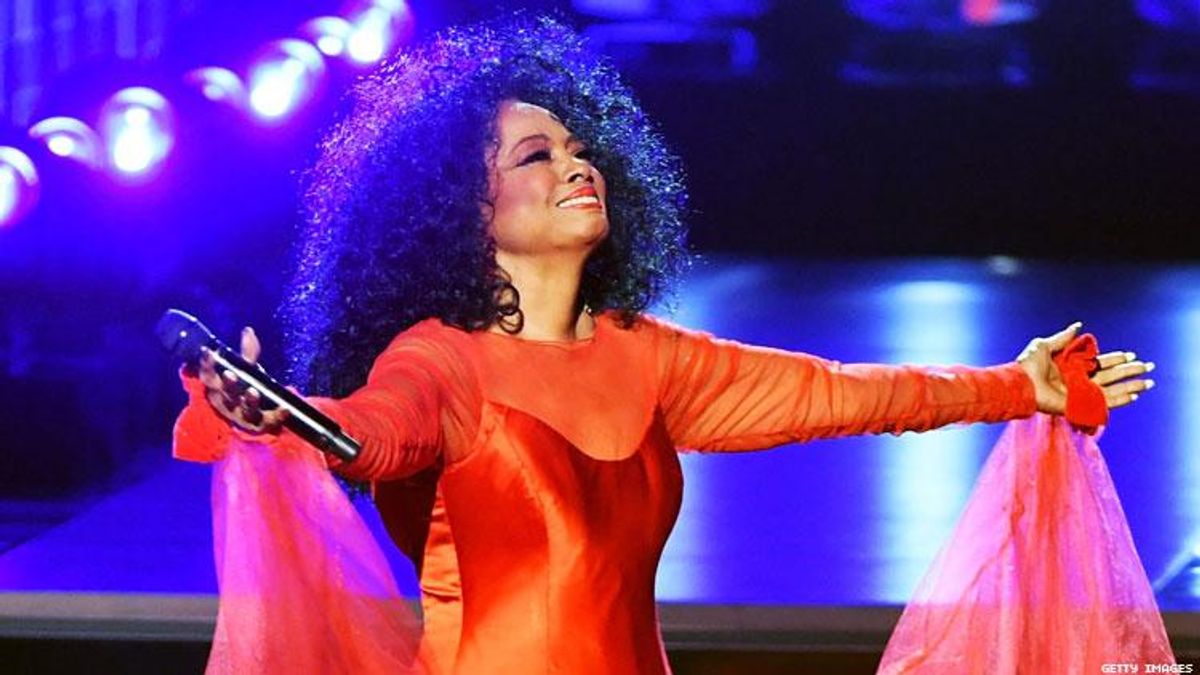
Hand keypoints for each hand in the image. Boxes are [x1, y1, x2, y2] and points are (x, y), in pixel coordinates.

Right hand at [197, 326, 289, 432]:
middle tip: (230, 374)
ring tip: (253, 392)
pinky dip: (276, 416)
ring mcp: (242, 416)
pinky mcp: (258, 426)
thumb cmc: (244, 388)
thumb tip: (248, 330)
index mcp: (218, 389)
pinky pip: (267, 422)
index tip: (208, 353)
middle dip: (227, 385)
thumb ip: (247, 352)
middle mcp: (227, 404)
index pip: (208, 377)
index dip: (206, 366)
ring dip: (248, 401)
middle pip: (225, 395)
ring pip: (244, 410)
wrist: (254, 417)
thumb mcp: (245, 369)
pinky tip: (285, 409)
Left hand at [1017, 321, 1155, 414]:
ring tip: (1149, 382)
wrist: (1020, 383)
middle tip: (1148, 366)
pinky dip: (1121, 399)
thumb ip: (1063, 337)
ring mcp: (1081, 393)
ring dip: (1131, 385)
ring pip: (1113, 389)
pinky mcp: (1081, 404)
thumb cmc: (1027, 365)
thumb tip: (1078, 326)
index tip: (1130, 354)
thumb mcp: (1045, 345)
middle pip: (1111, 375)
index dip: (1115, 359)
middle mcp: (1079, 380)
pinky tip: (1135, 395)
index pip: (1100, 362)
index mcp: (1072, 366)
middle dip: (1130, 371)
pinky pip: (1105, 402)